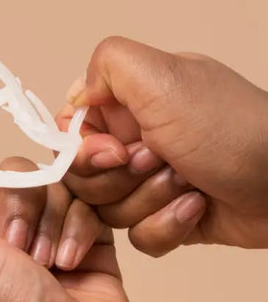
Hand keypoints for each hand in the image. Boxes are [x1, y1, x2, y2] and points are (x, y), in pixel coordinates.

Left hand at [0, 157, 135, 301]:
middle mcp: (3, 229)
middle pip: (16, 174)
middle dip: (22, 205)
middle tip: (19, 245)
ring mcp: (46, 232)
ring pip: (52, 186)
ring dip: (52, 222)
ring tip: (50, 264)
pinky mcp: (82, 237)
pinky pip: (84, 204)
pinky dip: (79, 230)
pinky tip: (71, 262)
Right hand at [59, 36, 267, 254]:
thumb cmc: (230, 129)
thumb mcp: (164, 77)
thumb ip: (108, 65)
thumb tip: (77, 97)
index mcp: (126, 105)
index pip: (71, 133)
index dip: (83, 150)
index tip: (115, 151)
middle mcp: (132, 141)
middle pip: (83, 177)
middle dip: (118, 178)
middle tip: (157, 160)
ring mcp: (146, 182)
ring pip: (107, 209)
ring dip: (147, 199)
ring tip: (187, 182)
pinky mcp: (161, 216)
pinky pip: (137, 236)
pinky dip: (166, 225)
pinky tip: (197, 207)